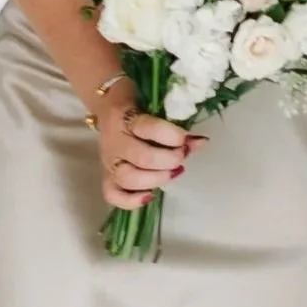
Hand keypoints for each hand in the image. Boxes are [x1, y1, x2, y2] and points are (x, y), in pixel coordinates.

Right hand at [95, 84, 196, 211]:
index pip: (147, 128)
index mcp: (124, 118)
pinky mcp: (106, 177)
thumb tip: (200, 142)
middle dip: (170, 160)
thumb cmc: (138, 107)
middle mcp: (114, 142)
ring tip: (173, 172)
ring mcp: (108, 162)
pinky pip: (113, 196)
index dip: (172, 136)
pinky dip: (132, 201)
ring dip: (157, 179)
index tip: (186, 138)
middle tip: (182, 155)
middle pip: (142, 158)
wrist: (108, 106)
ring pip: (128, 179)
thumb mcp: (155, 108)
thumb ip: (175, 126)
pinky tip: (150, 196)